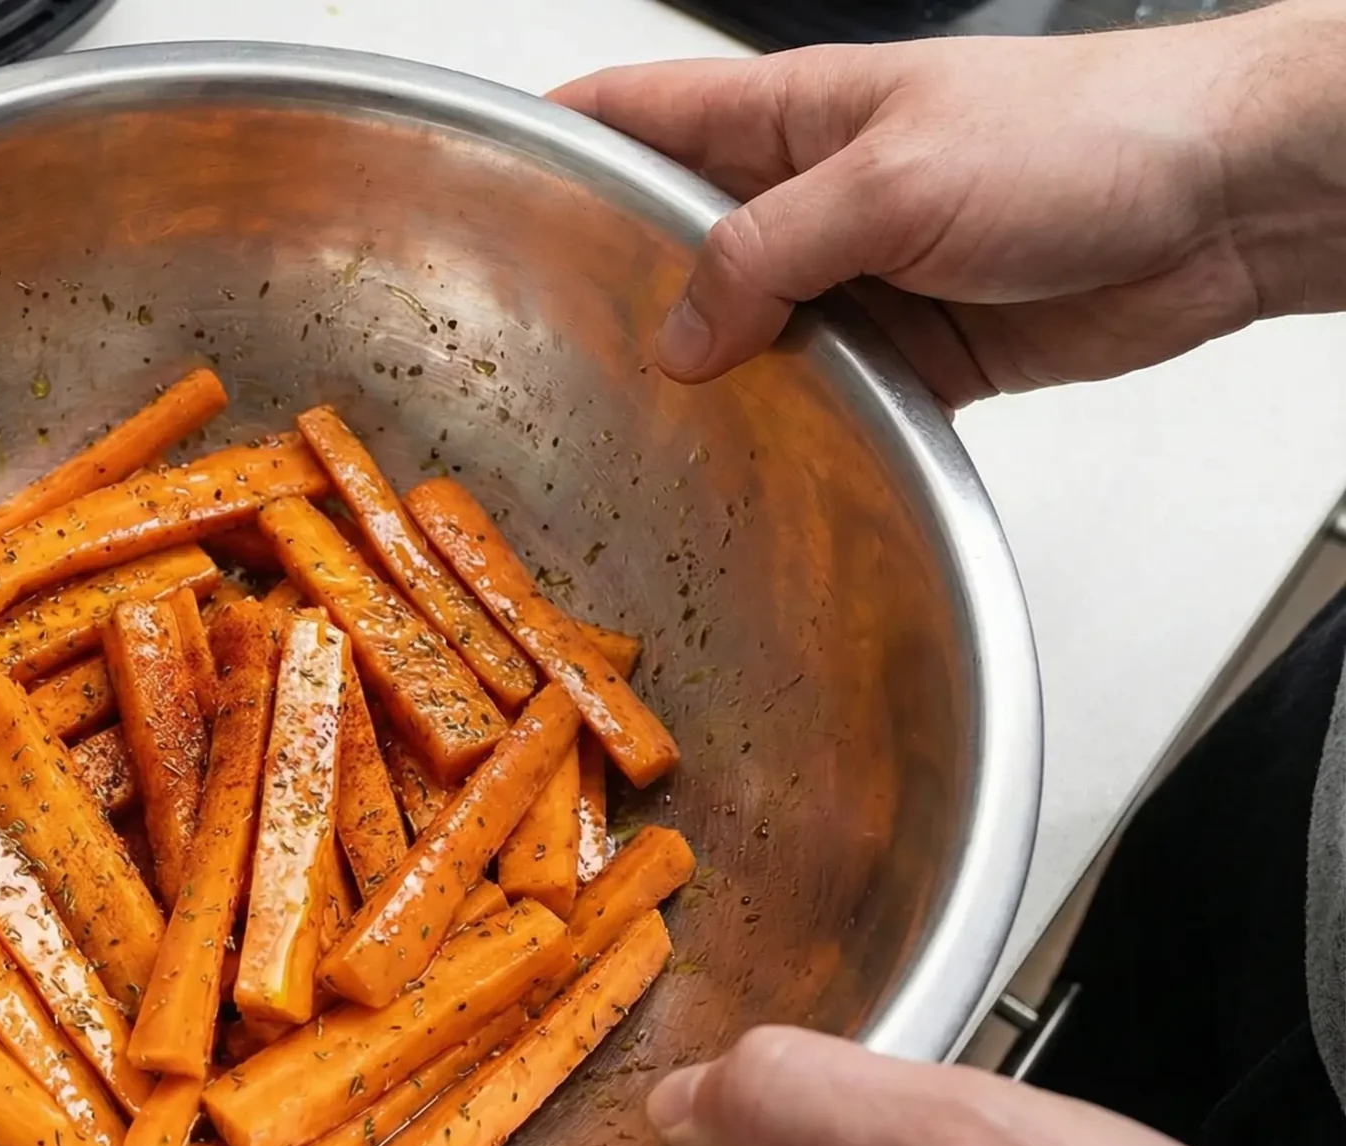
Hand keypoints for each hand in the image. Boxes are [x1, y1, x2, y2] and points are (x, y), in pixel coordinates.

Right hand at [548, 4, 1345, 404]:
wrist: (1230, 198)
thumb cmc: (1090, 131)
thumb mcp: (891, 180)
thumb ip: (768, 253)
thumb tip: (683, 332)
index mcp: (791, 115)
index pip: (639, 114)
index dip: (558, 142)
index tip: (483, 185)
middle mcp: (816, 194)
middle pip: (680, 244)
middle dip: (620, 295)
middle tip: (553, 355)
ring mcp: (865, 274)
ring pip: (750, 334)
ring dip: (716, 381)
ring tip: (648, 432)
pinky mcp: (921, 349)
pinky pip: (833, 397)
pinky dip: (803, 429)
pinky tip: (765, 463)